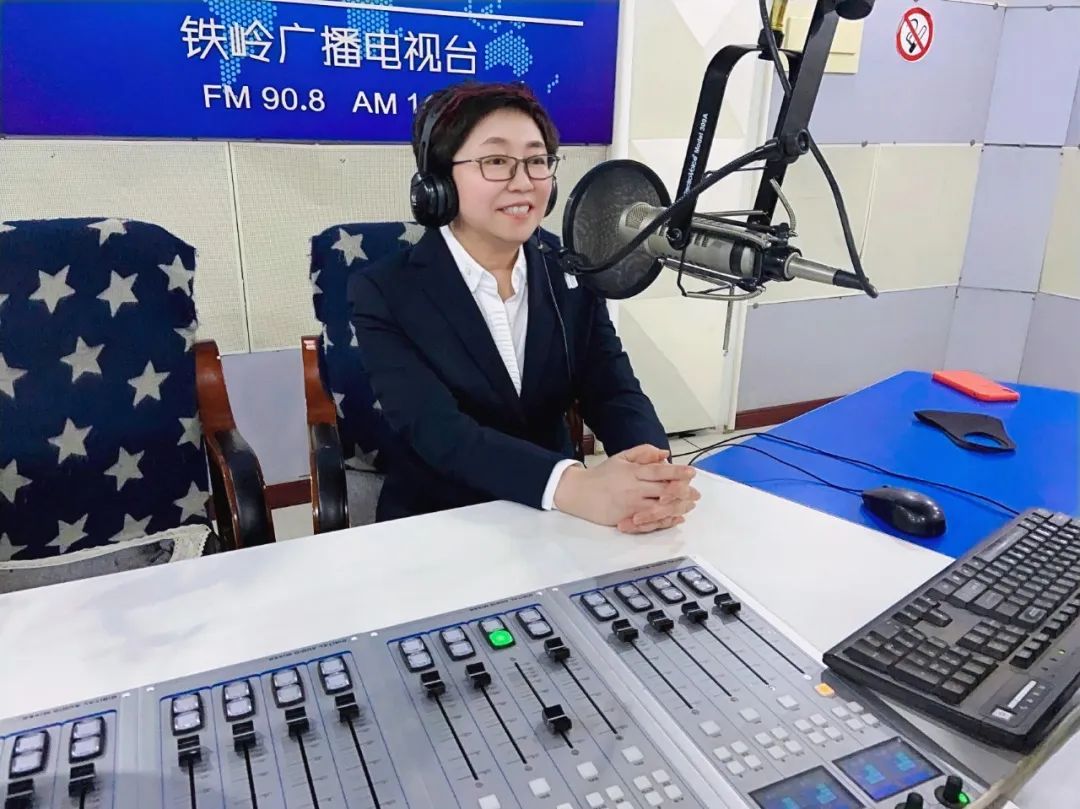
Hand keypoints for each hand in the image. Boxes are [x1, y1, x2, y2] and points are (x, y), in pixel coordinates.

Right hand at [553, 444, 698, 531]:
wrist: (578, 493)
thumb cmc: (602, 475)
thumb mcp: (621, 457)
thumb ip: (643, 453)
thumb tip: (665, 453)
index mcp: (633, 472)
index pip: (659, 471)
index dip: (677, 472)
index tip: (691, 472)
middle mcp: (634, 488)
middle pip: (664, 491)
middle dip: (683, 492)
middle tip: (696, 494)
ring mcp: (631, 505)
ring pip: (660, 508)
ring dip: (678, 508)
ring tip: (688, 506)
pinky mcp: (627, 518)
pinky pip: (650, 522)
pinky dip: (665, 521)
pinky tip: (675, 518)